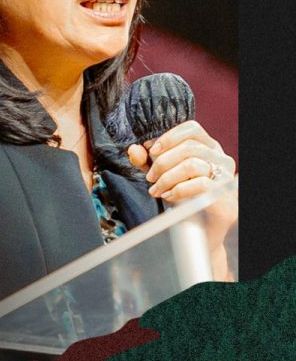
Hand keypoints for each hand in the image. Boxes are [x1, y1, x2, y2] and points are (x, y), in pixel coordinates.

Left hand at [127, 120, 237, 258]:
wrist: (199, 231)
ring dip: (167, 177)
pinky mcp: (225, 196)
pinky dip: (178, 189)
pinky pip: (200, 184)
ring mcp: (226, 177)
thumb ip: (147, 162)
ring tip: (156, 189)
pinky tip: (169, 196)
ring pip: (192, 164)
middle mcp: (221, 159)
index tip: (150, 151)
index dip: (168, 137)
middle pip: (188, 147)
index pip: (191, 129)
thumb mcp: (161, 175)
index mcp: (209, 148)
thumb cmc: (182, 198)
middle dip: (161, 162)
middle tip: (149, 177)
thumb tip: (133, 149)